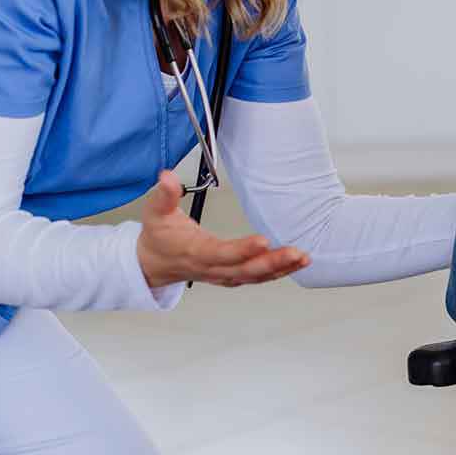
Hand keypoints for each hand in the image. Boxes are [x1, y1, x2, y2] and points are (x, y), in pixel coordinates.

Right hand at [136, 170, 308, 288]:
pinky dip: (278, 272)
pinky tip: (295, 263)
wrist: (153, 263)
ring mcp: (223, 274)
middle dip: (271, 263)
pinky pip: (256, 277)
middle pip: (245, 269)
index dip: (242, 250)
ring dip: (280, 268)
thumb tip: (166, 177)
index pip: (221, 253)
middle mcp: (212, 268)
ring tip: (302, 258)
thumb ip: (164, 195)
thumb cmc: (158, 238)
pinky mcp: (231, 275)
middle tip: (295, 252)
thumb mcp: (155, 213)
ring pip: (254, 276)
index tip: (263, 241)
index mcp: (195, 252)